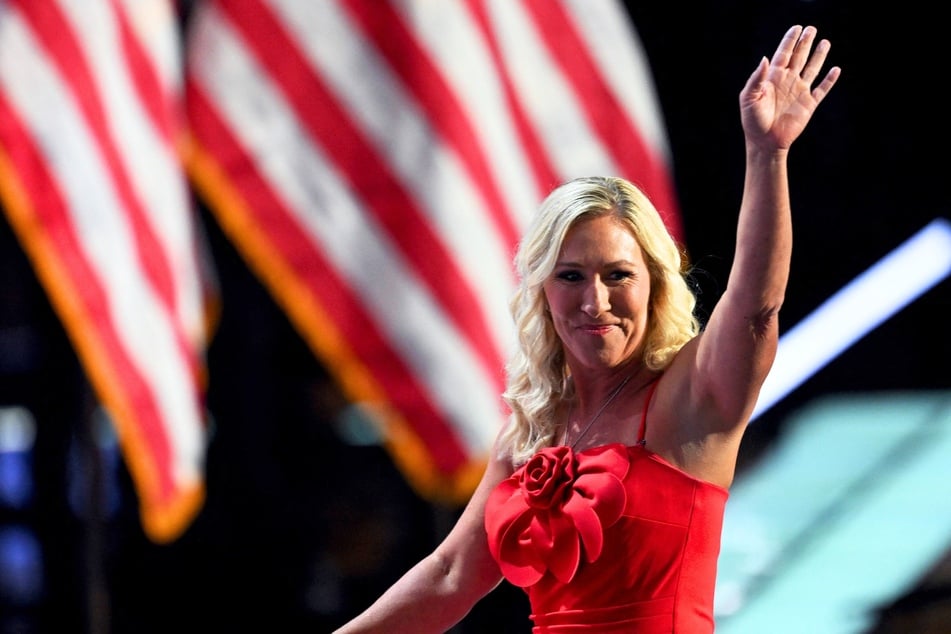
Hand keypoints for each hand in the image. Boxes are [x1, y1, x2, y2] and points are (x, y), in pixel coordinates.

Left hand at [740, 25, 840, 150]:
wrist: (765, 143)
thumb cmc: (753, 121)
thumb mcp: (748, 98)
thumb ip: (756, 78)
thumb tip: (765, 58)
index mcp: (772, 78)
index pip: (783, 54)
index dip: (790, 40)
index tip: (797, 27)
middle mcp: (788, 81)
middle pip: (799, 57)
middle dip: (805, 42)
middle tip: (811, 29)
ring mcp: (799, 92)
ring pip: (812, 69)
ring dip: (819, 56)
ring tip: (825, 42)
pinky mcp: (809, 104)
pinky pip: (822, 89)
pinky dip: (830, 80)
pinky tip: (836, 69)